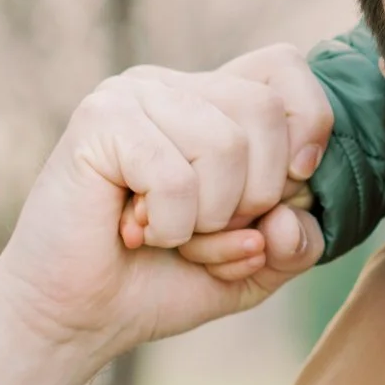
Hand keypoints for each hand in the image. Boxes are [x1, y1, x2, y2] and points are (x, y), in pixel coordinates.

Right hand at [0, 63, 327, 366]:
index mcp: (212, 102)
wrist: (76, 318)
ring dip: (207, 219)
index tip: (293, 183)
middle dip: (255, 195)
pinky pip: (175, 177)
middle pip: (264, 110)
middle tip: (204, 228)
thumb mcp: (254, 266)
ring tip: (165, 232)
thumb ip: (298, 242)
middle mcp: (173, 85)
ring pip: (226, 146)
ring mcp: (132, 95)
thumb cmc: (160, 283)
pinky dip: (170, 227)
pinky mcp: (99, 120)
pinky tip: (134, 232)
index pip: (284, 66)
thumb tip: (289, 217)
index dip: (307, 123)